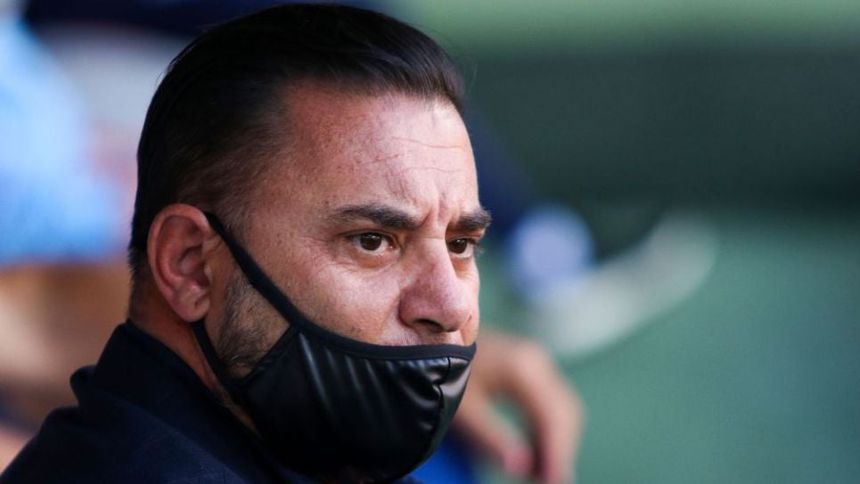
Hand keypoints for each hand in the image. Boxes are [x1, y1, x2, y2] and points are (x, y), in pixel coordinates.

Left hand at [453, 332, 583, 482]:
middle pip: (564, 413)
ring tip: (543, 476)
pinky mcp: (529, 368)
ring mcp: (535, 362)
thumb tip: (520, 467)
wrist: (428, 333)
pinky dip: (548, 431)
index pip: (553, 417)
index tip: (555, 482)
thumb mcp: (461, 407)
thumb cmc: (438, 368)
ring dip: (556, 442)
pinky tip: (536, 456)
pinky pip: (550, 403)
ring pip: (562, 409)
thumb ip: (490, 437)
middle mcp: (536, 361)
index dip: (558, 454)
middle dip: (560, 451)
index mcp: (522, 368)